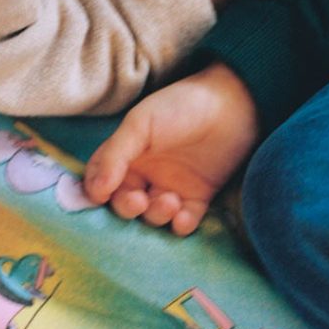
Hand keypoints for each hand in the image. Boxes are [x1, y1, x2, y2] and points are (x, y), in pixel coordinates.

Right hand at [84, 63, 258, 235]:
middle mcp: (146, 173)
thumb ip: (114, 155)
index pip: (101, 180)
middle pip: (125, 203)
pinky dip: (181, 225)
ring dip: (157, 215)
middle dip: (128, 207)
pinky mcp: (199, 197)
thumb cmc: (180, 106)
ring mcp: (172, 186)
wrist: (233, 103)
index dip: (97, 191)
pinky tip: (183, 219)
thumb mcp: (140, 124)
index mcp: (127, 154)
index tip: (101, 196)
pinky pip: (184, 220)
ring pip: (153, 215)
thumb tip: (95, 191)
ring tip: (170, 201)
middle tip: (139, 202)